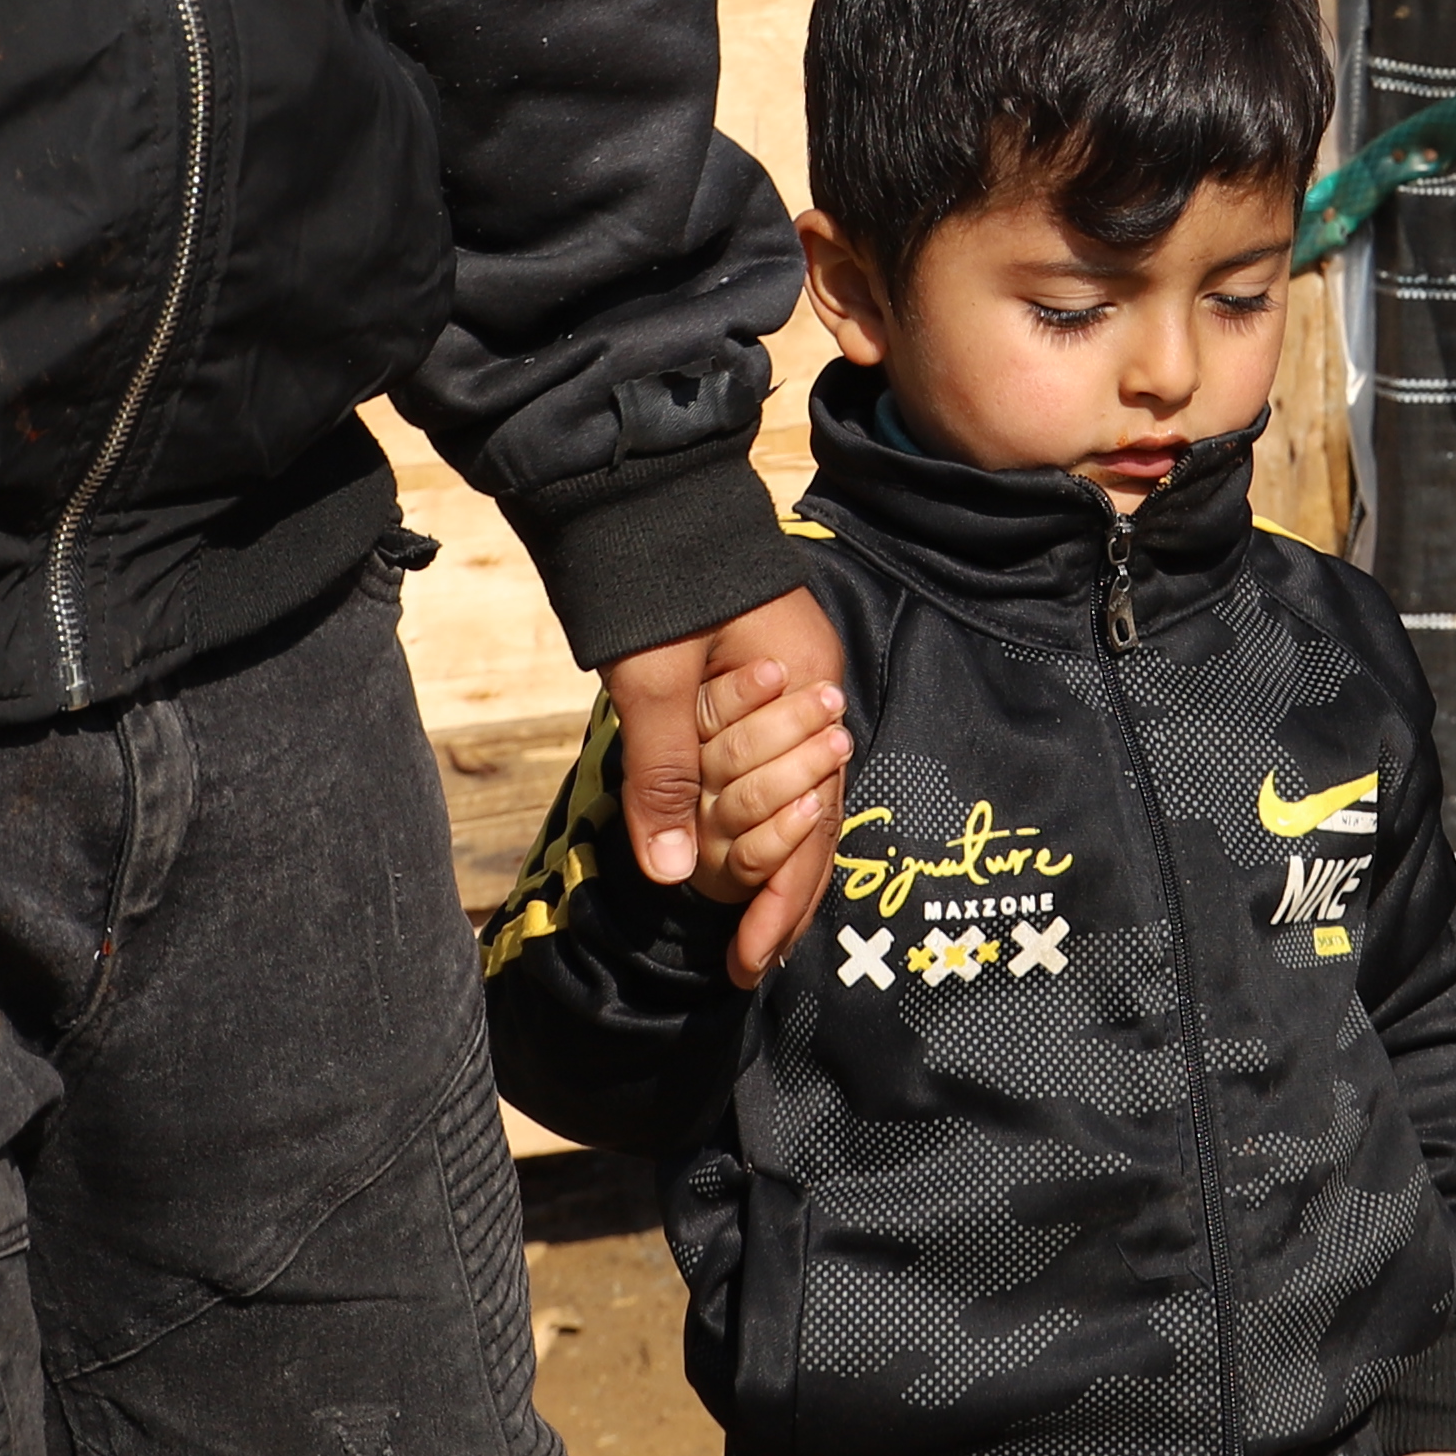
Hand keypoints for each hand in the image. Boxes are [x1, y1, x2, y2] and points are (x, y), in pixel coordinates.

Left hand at [606, 585, 850, 985]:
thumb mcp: (653, 682)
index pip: (811, 818)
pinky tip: (732, 853)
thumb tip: (670, 874)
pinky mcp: (759, 681)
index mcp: (804, 688)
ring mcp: (791, 686)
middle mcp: (813, 693)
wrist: (642, 492)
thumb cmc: (655, 582)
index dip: (782, 902)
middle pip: (812, 814)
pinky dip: (750, 816)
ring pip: (793, 793)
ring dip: (768, 860)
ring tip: (750, 927)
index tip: (750, 963)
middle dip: (781, 894)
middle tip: (751, 962)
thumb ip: (664, 774)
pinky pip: (770, 766)